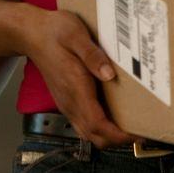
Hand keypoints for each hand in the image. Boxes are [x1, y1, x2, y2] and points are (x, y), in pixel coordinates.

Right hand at [21, 8, 131, 147]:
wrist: (31, 34)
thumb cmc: (54, 32)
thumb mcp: (75, 35)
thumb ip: (92, 55)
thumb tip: (108, 74)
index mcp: (75, 88)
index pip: (97, 124)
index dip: (118, 135)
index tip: (137, 133)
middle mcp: (70, 102)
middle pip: (95, 136)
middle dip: (118, 140)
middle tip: (142, 131)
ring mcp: (67, 104)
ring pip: (89, 133)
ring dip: (109, 136)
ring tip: (130, 127)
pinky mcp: (66, 101)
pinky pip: (84, 125)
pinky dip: (100, 129)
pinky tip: (113, 117)